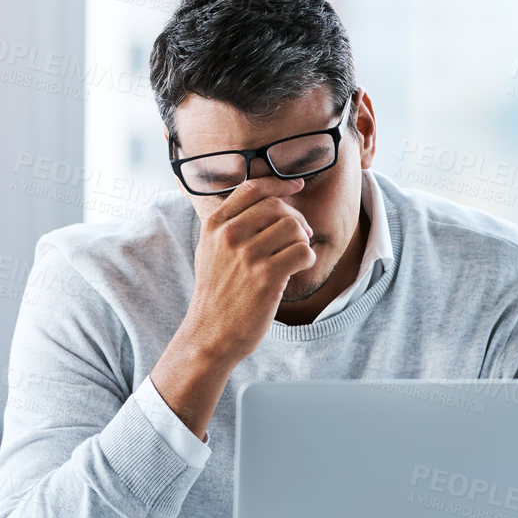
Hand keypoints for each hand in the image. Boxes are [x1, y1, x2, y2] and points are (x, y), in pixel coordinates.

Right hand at [151, 176, 317, 438]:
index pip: (253, 188)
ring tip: (295, 255)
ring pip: (294, 228)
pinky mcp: (266, 278)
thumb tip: (268, 197)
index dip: (280, 184)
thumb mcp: (210, 250)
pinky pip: (303, 252)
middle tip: (300, 235)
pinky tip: (298, 269)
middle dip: (296, 219)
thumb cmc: (216, 293)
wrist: (209, 334)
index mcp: (214, 225)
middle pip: (278, 207)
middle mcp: (229, 235)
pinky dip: (307, 259)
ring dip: (303, 241)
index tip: (297, 186)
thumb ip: (230, 222)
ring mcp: (247, 256)